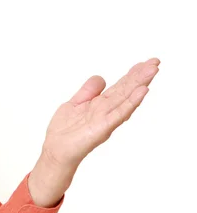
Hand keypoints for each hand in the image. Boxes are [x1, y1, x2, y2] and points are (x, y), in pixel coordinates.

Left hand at [28, 58, 159, 206]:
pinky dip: (131, 102)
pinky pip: (119, 114)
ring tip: (152, 71)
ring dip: (139, 84)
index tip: (147, 61)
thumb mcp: (74, 103)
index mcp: (100, 104)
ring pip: (126, 98)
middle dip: (141, 76)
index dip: (132, 74)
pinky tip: (142, 92)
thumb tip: (101, 77)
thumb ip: (88, 91)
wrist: (56, 151)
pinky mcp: (102, 128)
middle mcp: (106, 110)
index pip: (120, 86)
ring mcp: (106, 119)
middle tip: (156, 61)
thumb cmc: (65, 131)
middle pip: (126, 90)